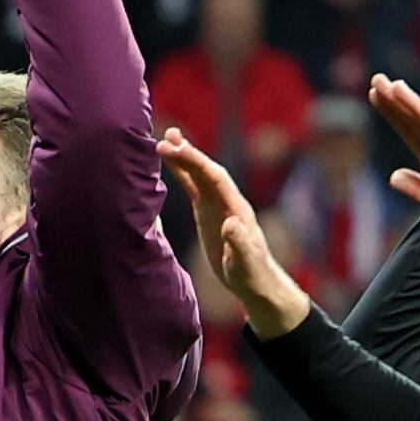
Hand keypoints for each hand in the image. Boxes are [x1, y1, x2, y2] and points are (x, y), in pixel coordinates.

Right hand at [158, 130, 311, 337]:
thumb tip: (230, 224)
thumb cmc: (252, 275)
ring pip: (198, 176)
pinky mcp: (208, 213)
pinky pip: (193, 188)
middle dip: (187, 154)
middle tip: (165, 138)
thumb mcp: (246, 263)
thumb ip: (240, 244)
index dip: (197, 162)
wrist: (255, 282)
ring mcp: (217, 206)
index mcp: (236, 209)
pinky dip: (182, 174)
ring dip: (183, 158)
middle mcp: (227, 202)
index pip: (215, 178)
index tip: (178, 149)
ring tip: (164, 140)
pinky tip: (170, 162)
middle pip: (205, 171)